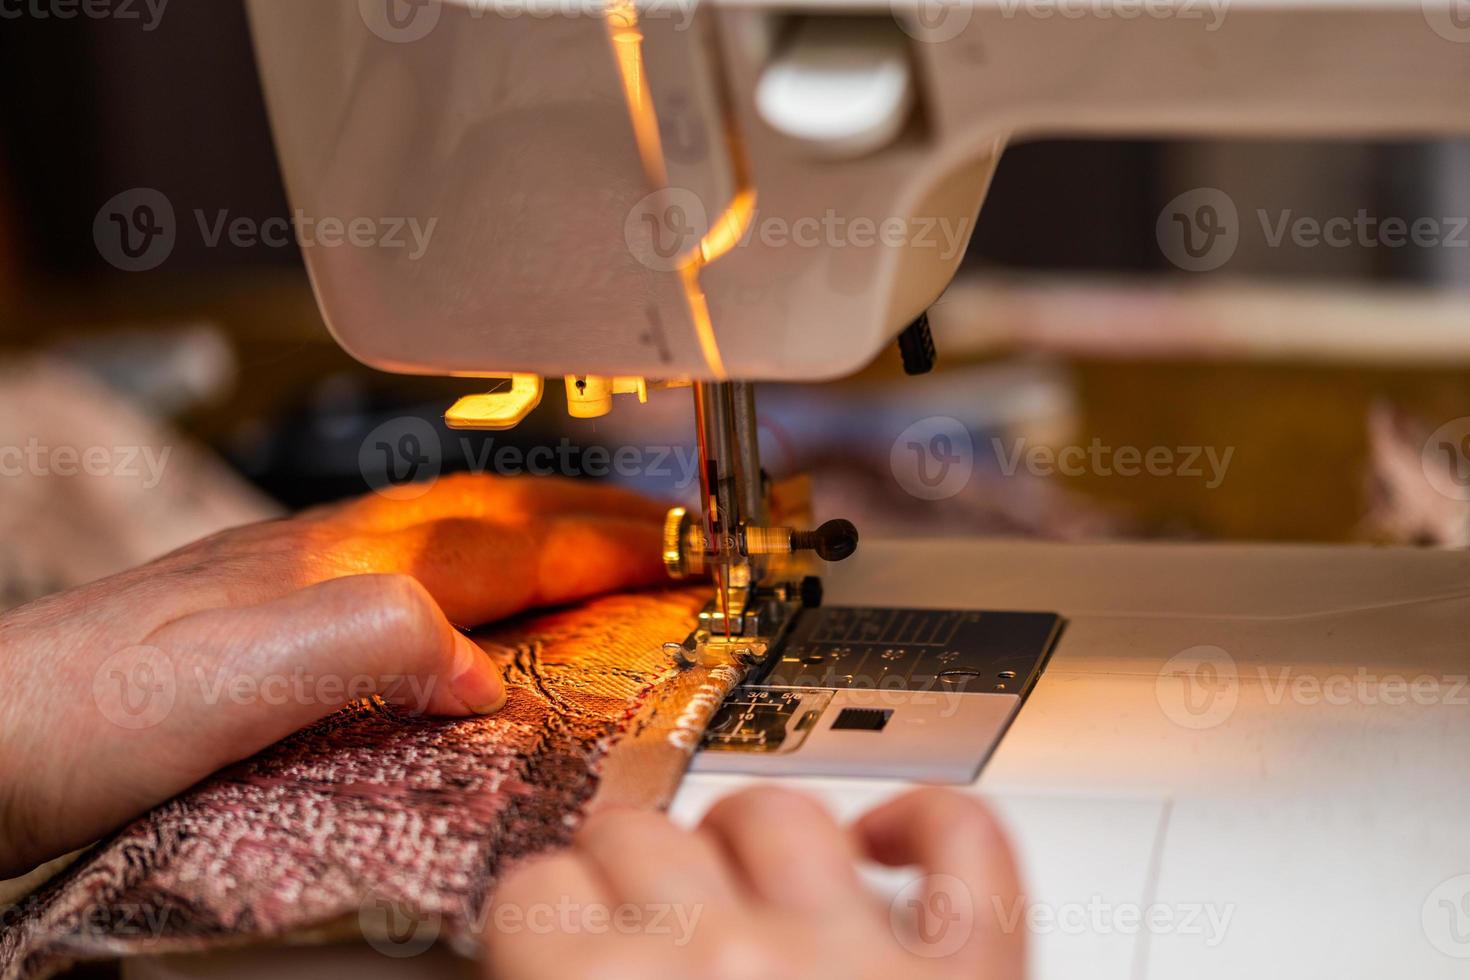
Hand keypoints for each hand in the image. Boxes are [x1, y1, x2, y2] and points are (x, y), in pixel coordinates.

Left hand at [0, 474, 667, 876]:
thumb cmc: (78, 711)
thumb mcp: (238, 681)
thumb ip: (373, 643)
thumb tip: (484, 673)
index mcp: (342, 570)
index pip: (510, 546)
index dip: (610, 546)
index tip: (693, 548)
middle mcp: (326, 560)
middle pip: (491, 518)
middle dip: (595, 517)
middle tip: (672, 531)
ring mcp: (294, 582)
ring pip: (449, 536)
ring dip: (540, 533)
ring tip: (594, 546)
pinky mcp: (266, 623)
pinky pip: (407, 574)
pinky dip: (474, 573)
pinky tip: (458, 607)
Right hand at [484, 786, 1024, 979]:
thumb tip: (535, 960)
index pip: (535, 891)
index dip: (543, 918)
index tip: (556, 935)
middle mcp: (733, 963)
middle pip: (640, 835)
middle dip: (627, 880)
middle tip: (636, 927)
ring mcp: (861, 955)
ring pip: (773, 811)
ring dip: (740, 844)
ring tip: (735, 889)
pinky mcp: (973, 973)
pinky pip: (963, 843)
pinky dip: (928, 825)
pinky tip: (886, 844)